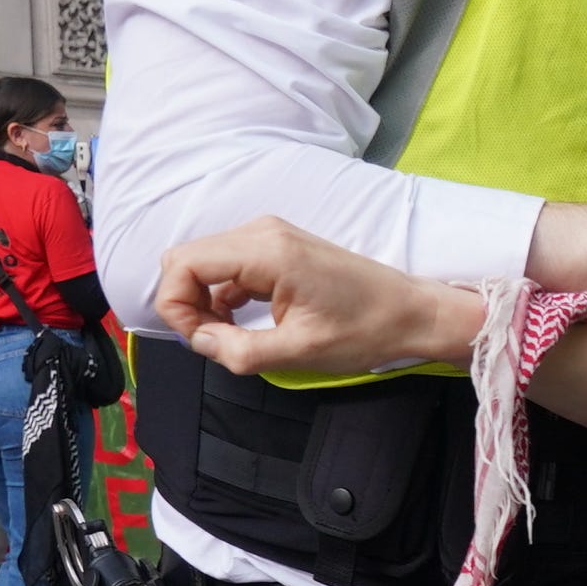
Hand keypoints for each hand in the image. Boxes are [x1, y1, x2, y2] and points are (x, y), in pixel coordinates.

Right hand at [157, 216, 486, 374]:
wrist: (412, 312)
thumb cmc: (366, 330)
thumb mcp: (299, 353)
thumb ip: (239, 351)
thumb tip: (200, 343)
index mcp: (266, 251)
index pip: (183, 264)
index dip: (175, 307)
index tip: (200, 341)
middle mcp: (263, 232)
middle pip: (187, 259)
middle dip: (184, 302)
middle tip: (210, 341)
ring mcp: (271, 236)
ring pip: (204, 261)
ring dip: (202, 300)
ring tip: (228, 336)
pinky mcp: (279, 247)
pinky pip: (228, 265)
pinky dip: (221, 294)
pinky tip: (240, 323)